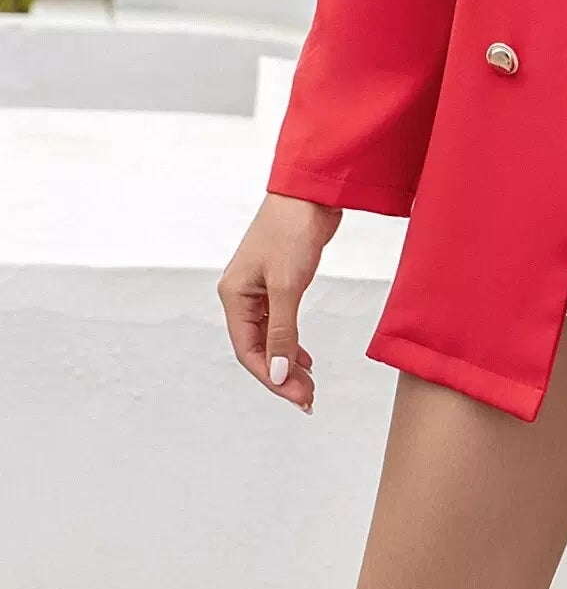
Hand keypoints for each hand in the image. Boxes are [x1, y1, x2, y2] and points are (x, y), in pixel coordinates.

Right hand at [216, 193, 343, 412]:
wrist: (311, 191)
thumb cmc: (293, 229)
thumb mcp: (288, 285)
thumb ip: (283, 332)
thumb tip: (278, 374)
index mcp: (234, 295)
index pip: (248, 350)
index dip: (271, 378)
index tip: (297, 397)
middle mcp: (241, 293)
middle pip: (257, 347)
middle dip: (281, 374)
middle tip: (307, 396)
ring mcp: (259, 286)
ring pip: (269, 336)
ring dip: (287, 360)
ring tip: (308, 383)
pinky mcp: (278, 280)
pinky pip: (279, 321)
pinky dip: (291, 340)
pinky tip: (304, 356)